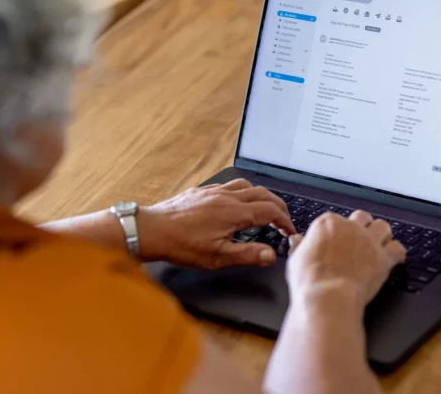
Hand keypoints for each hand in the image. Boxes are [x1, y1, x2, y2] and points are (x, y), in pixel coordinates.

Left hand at [137, 179, 294, 268]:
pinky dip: (243, 192)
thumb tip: (270, 255)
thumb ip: (247, 255)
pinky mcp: (202, 191)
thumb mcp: (216, 257)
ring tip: (266, 208)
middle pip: (263, 194)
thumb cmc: (180, 244)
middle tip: (284, 219)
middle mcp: (226, 196)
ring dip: (262, 196)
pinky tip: (237, 202)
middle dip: (278, 206)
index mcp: (234, 211)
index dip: (284, 221)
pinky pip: (230, 185)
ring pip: (247, 185)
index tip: (289, 230)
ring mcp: (214, 191)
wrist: (151, 230)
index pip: (270, 211)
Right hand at [286, 211, 405, 311]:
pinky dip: (398, 253)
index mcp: (328, 223)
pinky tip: (395, 258)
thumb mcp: (295, 260)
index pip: (337, 219)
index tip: (338, 241)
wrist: (328, 297)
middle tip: (360, 239)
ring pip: (383, 227)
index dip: (339, 231)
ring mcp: (368, 241)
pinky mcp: (383, 258)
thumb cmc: (310, 281)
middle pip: (363, 217)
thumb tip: (298, 241)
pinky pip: (398, 248)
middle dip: (362, 226)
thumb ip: (300, 246)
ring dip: (382, 235)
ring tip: (380, 244)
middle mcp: (350, 227)